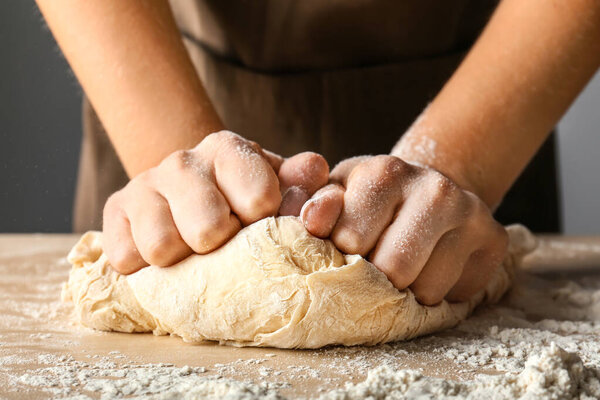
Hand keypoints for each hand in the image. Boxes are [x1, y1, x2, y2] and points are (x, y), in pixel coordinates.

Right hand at [103, 131, 328, 273]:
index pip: (258, 202)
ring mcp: (143, 184)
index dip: (263, 226)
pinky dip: (147, 269)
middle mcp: (182, 160)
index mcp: (228, 148)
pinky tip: (165, 253)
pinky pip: (127, 258)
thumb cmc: (242, 197)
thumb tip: (315, 169)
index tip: (257, 224)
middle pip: (208, 230)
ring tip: (193, 248)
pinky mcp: (114, 211)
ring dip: (183, 259)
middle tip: (223, 241)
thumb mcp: (279, 186)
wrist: (189, 194)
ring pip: (162, 247)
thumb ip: (302, 181)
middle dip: (221, 246)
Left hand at [300, 155, 507, 304]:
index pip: (352, 241)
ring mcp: (471, 212)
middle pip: (394, 271)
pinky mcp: (495, 240)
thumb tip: (313, 220)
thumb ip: (318, 205)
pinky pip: (457, 296)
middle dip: (378, 277)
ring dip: (408, 290)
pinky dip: (438, 292)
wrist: (429, 190)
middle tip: (378, 260)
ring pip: (427, 291)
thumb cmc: (372, 199)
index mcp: (385, 172)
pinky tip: (433, 265)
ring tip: (406, 262)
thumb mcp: (339, 194)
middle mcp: (435, 188)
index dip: (345, 252)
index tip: (349, 243)